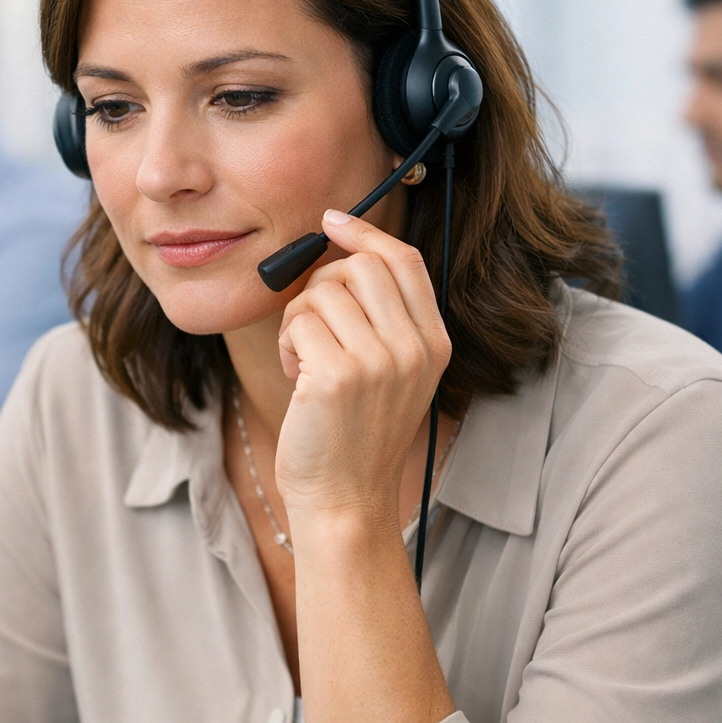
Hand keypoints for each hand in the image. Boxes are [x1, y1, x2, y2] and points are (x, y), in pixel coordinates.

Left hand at [274, 209, 450, 529]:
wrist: (345, 500)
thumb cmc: (354, 435)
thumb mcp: (391, 373)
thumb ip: (383, 318)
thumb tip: (343, 249)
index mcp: (434, 343)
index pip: (404, 261)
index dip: (364, 234)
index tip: (332, 222)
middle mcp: (414, 349)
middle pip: (361, 265)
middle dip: (322, 283)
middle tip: (312, 326)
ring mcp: (380, 362)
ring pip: (322, 291)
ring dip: (298, 319)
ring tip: (305, 360)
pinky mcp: (339, 376)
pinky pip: (298, 322)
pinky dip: (287, 343)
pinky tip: (297, 376)